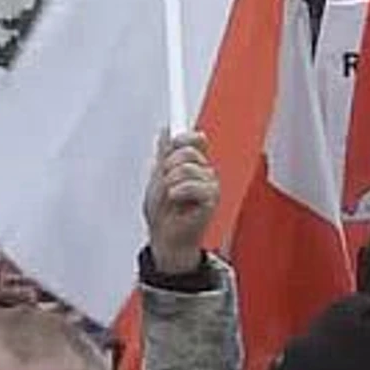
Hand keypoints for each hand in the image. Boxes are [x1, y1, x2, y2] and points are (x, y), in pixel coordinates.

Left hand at [143, 130, 217, 275]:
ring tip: (169, 198)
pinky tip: (176, 202)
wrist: (165, 238)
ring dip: (169, 184)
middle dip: (166, 167)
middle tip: (164, 185)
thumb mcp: (157, 178)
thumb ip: (164, 155)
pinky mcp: (211, 199)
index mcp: (195, 165)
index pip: (195, 139)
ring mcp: (210, 185)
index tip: (172, 140)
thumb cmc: (164, 214)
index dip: (182, 137)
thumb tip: (166, 131)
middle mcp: (205, 173)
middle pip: (187, 151)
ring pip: (185, 168)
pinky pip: (190, 185)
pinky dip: (177, 193)